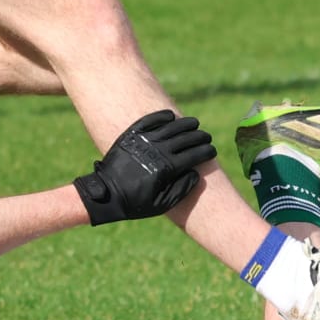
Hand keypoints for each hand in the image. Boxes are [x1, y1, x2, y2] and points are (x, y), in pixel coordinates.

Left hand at [73, 110, 214, 225]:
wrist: (106, 194)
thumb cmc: (136, 203)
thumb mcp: (162, 204)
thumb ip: (182, 189)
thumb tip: (196, 174)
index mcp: (167, 168)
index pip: (193, 155)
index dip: (206, 152)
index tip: (213, 150)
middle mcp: (157, 151)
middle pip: (185, 138)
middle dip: (199, 137)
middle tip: (206, 137)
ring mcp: (144, 140)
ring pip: (170, 127)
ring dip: (185, 124)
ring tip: (194, 123)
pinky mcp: (132, 135)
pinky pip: (150, 120)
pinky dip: (162, 116)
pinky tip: (171, 115)